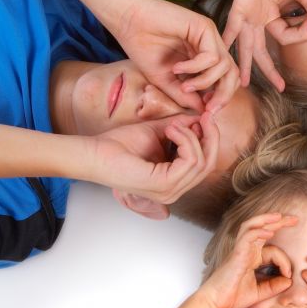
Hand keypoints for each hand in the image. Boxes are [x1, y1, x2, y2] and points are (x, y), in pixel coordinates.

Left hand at [87, 112, 218, 203]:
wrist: (95, 151)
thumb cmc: (119, 145)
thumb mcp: (158, 132)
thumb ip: (181, 128)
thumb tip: (202, 118)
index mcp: (173, 182)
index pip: (206, 164)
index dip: (209, 139)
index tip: (204, 117)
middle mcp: (173, 192)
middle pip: (209, 165)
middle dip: (211, 137)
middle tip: (205, 116)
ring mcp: (169, 192)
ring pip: (201, 161)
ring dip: (191, 135)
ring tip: (172, 125)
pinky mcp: (163, 185)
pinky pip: (190, 160)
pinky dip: (184, 139)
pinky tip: (170, 130)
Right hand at [113, 0, 237, 113]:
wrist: (127, 22)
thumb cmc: (143, 48)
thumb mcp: (165, 80)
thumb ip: (184, 95)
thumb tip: (203, 110)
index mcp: (204, 57)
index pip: (226, 80)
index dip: (221, 98)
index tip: (206, 113)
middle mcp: (211, 45)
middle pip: (233, 74)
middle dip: (223, 95)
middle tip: (209, 109)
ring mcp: (209, 35)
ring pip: (226, 66)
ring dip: (205, 82)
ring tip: (183, 85)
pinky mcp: (205, 27)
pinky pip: (212, 56)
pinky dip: (195, 67)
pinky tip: (177, 68)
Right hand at [201, 213, 297, 307]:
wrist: (215, 302)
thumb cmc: (232, 297)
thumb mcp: (259, 293)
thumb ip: (274, 286)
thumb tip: (290, 281)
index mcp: (252, 257)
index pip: (273, 250)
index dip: (285, 261)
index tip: (289, 276)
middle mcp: (247, 250)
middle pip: (262, 228)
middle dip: (279, 222)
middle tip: (295, 219)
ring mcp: (240, 250)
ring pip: (251, 226)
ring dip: (266, 219)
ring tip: (280, 216)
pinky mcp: (236, 254)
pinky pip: (247, 237)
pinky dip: (258, 232)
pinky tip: (269, 232)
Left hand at [225, 0, 306, 89]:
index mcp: (273, 14)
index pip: (287, 36)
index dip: (303, 33)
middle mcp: (259, 18)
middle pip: (262, 51)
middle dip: (270, 70)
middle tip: (280, 87)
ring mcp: (248, 14)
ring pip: (246, 46)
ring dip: (245, 65)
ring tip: (241, 83)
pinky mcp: (241, 6)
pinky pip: (231, 27)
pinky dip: (226, 40)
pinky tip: (220, 54)